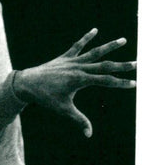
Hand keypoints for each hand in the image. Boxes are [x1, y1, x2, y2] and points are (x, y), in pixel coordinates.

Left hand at [15, 30, 136, 137]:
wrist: (27, 84)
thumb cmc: (45, 98)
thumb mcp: (63, 110)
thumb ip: (79, 120)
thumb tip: (89, 134)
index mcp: (80, 80)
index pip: (105, 81)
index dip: (120, 83)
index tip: (134, 84)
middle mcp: (78, 67)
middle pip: (104, 65)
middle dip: (121, 66)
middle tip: (136, 64)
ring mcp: (72, 60)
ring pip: (94, 51)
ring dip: (110, 46)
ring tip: (124, 40)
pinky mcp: (65, 57)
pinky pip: (78, 45)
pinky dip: (86, 38)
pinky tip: (95, 30)